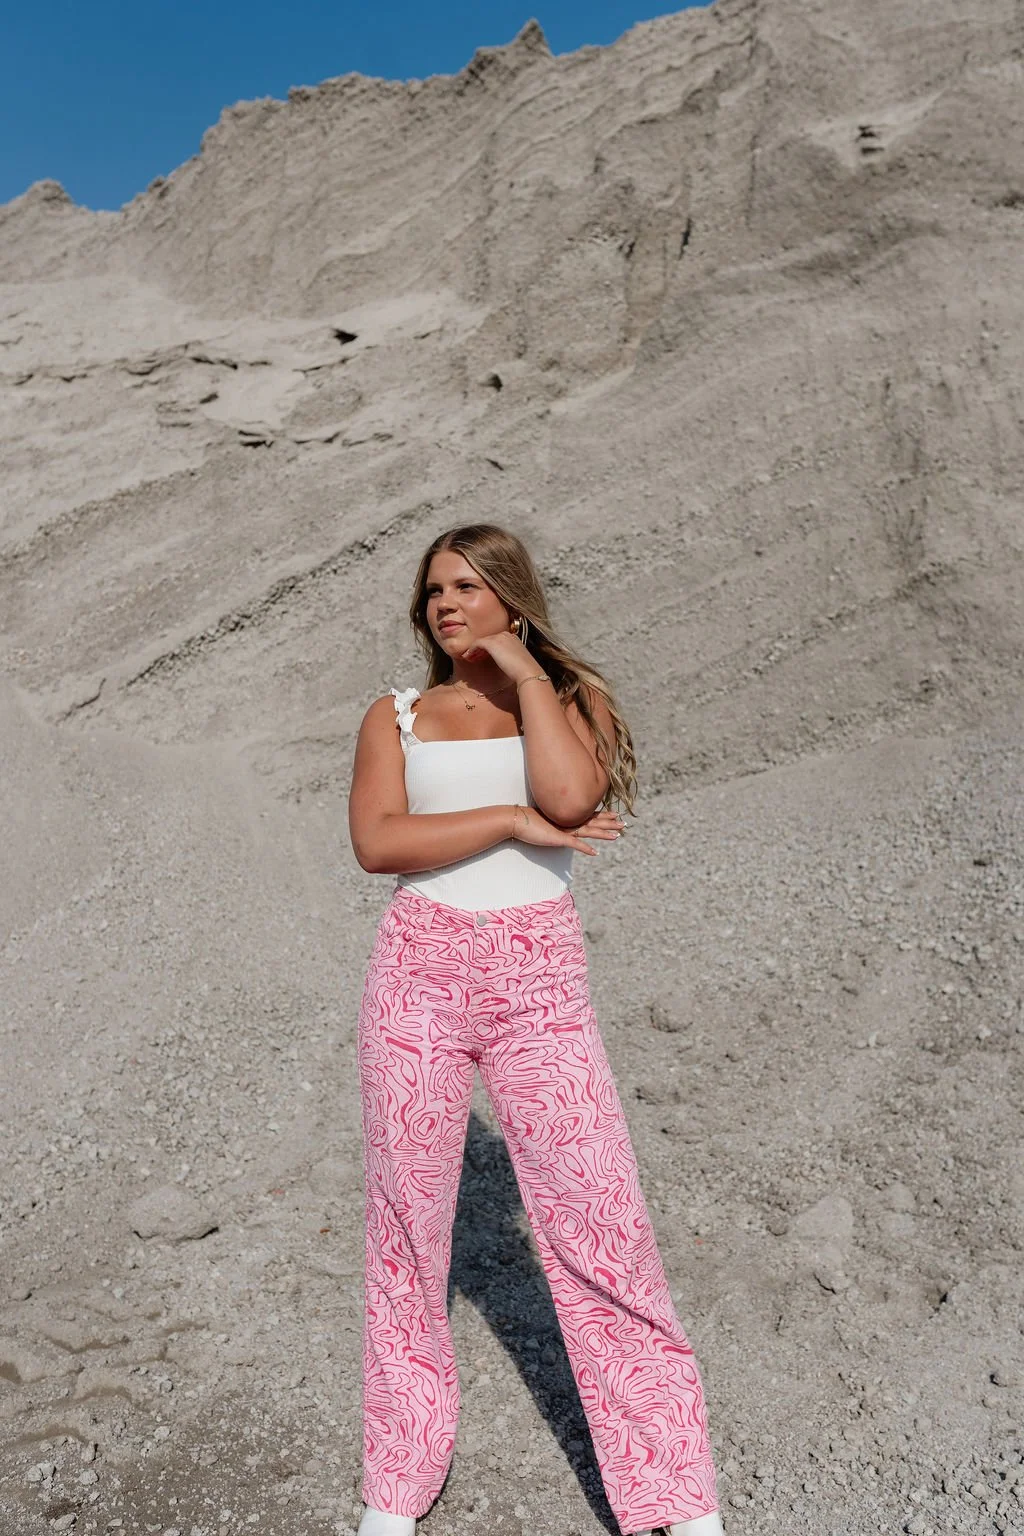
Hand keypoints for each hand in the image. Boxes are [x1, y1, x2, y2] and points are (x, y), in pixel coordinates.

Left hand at [462, 625, 533, 678]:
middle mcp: (507, 635)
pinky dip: (471, 650)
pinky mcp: (492, 643)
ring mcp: (499, 638)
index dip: (488, 647)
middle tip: (473, 655)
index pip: (497, 640)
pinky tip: (468, 657)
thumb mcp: (517, 661)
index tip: (482, 655)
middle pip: (489, 639)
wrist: (527, 672)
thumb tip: (503, 663)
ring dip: (474, 649)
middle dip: (480, 647)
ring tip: (469, 657)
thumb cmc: (524, 671)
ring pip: (482, 641)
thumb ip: (509, 658)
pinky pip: (477, 643)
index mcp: (514, 638)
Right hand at [511, 805, 625, 855]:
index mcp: (567, 817)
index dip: (603, 815)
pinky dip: (585, 849)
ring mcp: (564, 829)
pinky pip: (575, 844)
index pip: (589, 816)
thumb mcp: (546, 823)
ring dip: (604, 834)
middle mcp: (568, 821)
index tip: (615, 814)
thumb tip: (560, 826)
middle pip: (593, 821)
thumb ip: (556, 824)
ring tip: (617, 836)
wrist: (515, 820)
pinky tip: (595, 853)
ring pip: (589, 831)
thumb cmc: (527, 821)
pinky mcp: (557, 838)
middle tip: (625, 823)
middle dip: (610, 822)